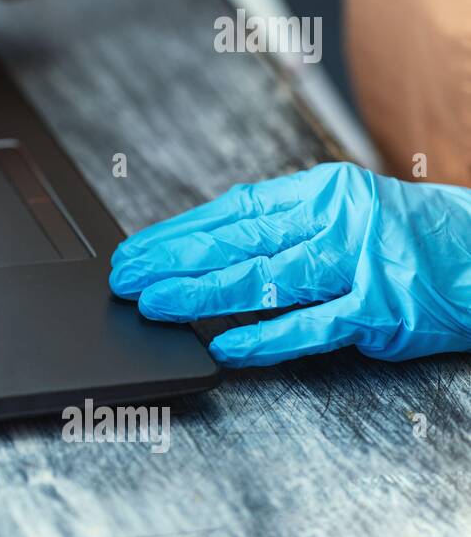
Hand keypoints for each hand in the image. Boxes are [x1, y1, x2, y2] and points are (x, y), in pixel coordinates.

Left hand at [109, 162, 470, 366]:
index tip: (137, 249)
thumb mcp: (346, 213)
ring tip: (154, 303)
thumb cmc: (410, 239)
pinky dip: (263, 337)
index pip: (233, 210)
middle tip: (126, 276)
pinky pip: (311, 326)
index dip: (179, 232)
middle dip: (173, 259)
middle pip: (237, 240)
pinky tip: (223, 344)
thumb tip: (208, 248)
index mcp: (322, 192)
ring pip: (264, 278)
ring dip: (201, 293)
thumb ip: (285, 228)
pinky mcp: (382, 309)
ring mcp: (360, 264)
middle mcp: (337, 221)